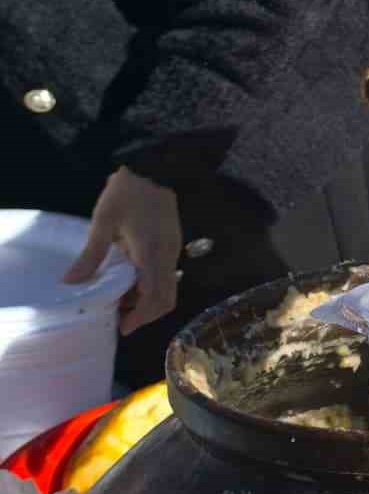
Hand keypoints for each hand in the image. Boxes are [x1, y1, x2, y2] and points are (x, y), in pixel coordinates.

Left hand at [63, 167, 181, 334]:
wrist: (156, 167)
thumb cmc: (128, 192)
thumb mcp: (103, 221)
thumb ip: (91, 255)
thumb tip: (70, 283)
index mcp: (152, 252)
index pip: (155, 296)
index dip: (141, 316)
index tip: (123, 326)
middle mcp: (168, 254)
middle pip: (167, 297)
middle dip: (146, 314)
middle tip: (121, 319)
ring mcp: (173, 248)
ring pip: (168, 286)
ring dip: (148, 299)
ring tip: (121, 299)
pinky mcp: (172, 242)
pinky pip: (166, 273)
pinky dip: (151, 284)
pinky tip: (130, 278)